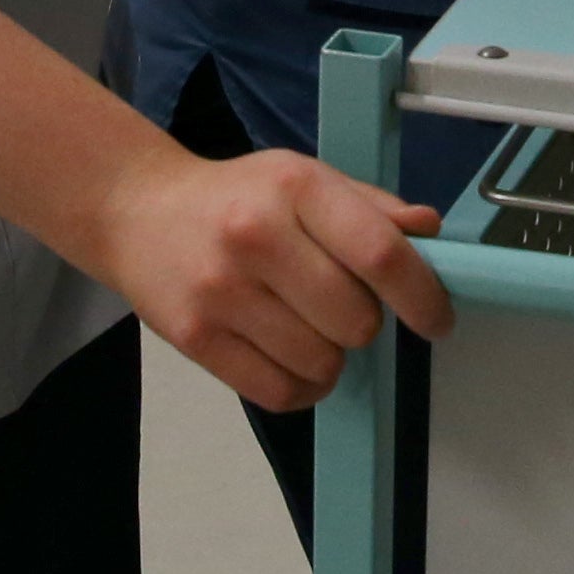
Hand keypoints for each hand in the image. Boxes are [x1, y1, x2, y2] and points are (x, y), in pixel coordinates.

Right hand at [86, 142, 452, 411]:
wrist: (137, 211)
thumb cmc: (236, 198)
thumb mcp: (304, 179)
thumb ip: (370, 207)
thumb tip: (427, 234)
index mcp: (296, 188)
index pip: (380, 253)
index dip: (423, 296)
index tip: (436, 320)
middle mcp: (257, 236)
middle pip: (356, 321)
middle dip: (365, 323)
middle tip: (342, 305)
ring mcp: (221, 291)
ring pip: (322, 363)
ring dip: (331, 356)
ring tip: (307, 326)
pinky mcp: (195, 337)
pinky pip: (280, 393)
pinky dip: (303, 387)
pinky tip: (292, 357)